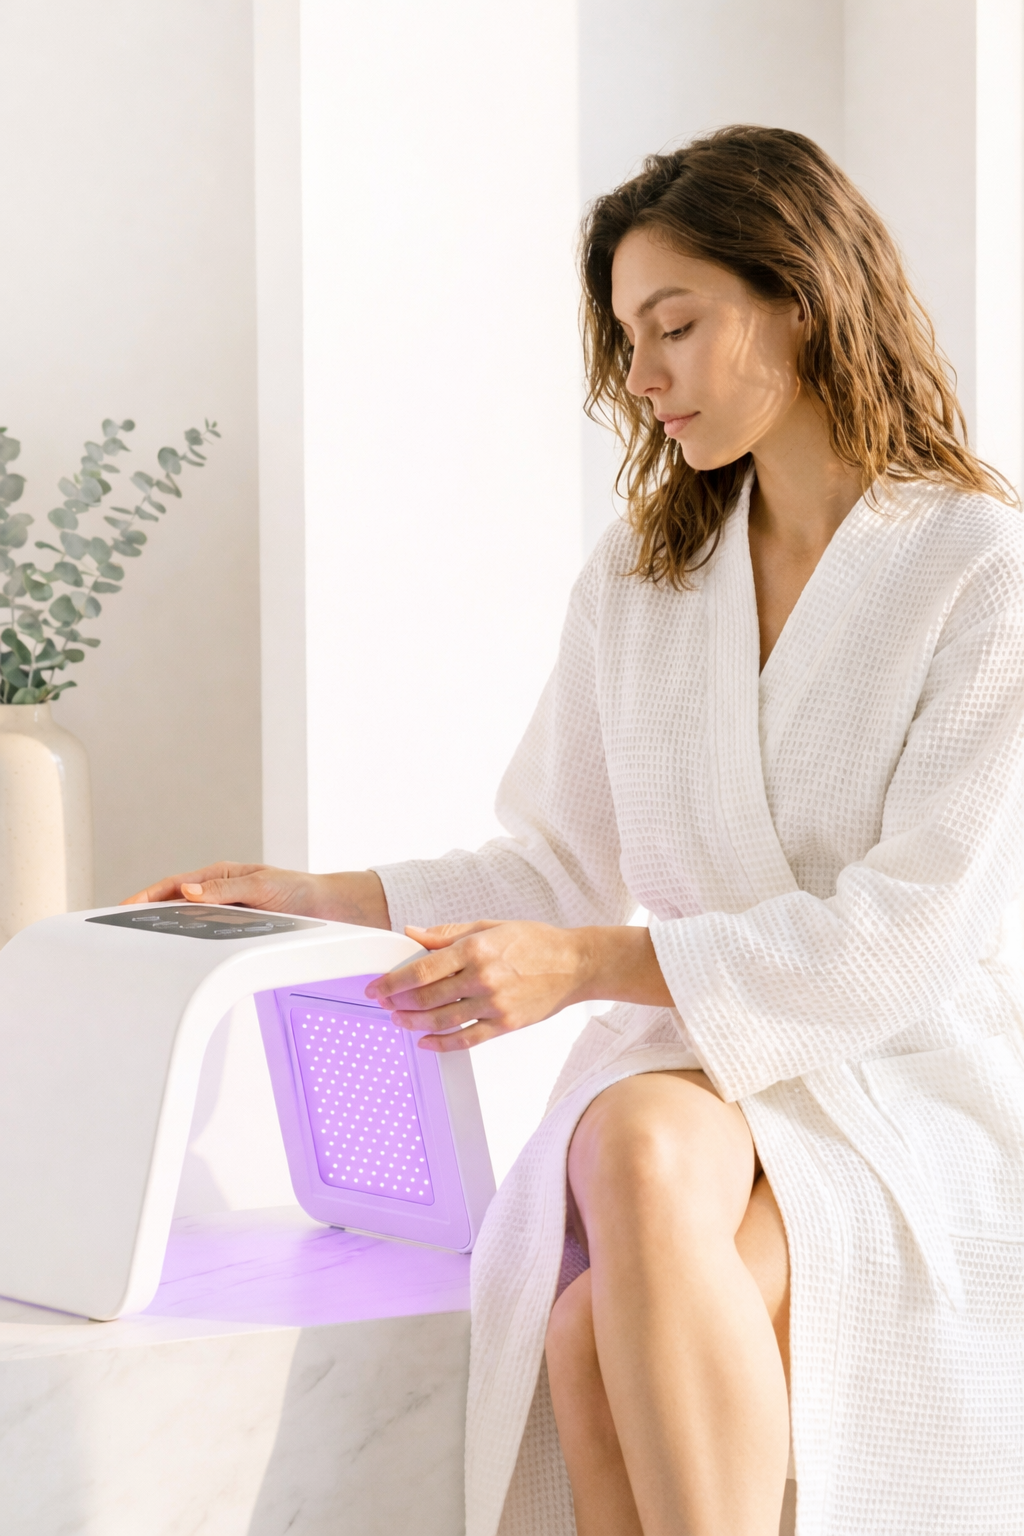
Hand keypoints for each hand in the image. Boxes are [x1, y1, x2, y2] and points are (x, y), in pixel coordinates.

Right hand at [121, 862, 390, 927]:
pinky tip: (179, 952)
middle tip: (121, 927)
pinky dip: (190, 940)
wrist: (329, 907)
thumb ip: (224, 889)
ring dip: (167, 927)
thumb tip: (187, 889)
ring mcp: (227, 908)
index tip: (126, 907)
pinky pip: (207, 933)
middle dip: (148, 912)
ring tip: (143, 942)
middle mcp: (220, 890)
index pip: (174, 885)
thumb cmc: (299, 892)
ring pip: (189, 919)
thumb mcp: (261, 886)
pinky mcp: (238, 925)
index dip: (148, 896)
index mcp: (221, 875)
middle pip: (175, 902)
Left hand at [367, 919, 675, 1049]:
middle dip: (398, 1003)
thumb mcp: (489, 926)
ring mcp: (494, 1004)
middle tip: (383, 1005)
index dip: (393, 981)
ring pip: (443, 1020)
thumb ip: (448, 933)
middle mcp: (482, 978)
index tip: (376, 987)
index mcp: (475, 949)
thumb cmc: (534, 941)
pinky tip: (425, 1041)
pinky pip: (467, 1039)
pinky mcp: (505, 1024)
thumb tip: (413, 934)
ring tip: (398, 1021)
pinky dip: (442, 1043)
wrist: (574, 964)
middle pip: (427, 997)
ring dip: (414, 1023)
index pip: (422, 969)